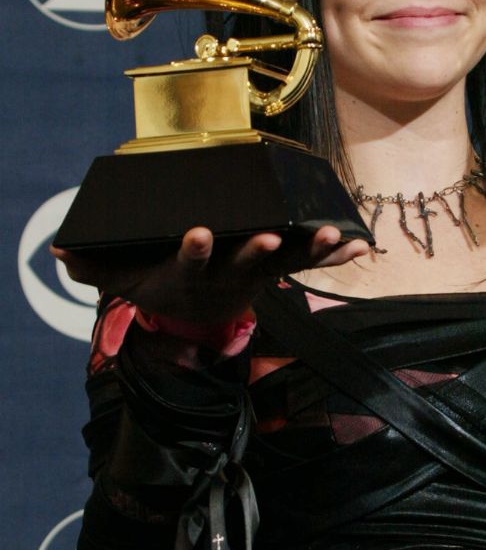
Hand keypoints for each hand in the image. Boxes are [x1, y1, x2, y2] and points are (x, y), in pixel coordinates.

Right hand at [53, 226, 367, 324]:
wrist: (193, 314)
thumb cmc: (156, 284)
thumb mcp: (121, 281)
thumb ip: (92, 267)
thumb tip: (60, 252)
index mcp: (192, 272)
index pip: (192, 261)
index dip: (195, 250)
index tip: (197, 235)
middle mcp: (229, 274)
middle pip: (245, 263)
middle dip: (256, 250)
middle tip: (267, 236)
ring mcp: (259, 272)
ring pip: (286, 261)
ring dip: (310, 250)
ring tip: (332, 236)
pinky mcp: (280, 268)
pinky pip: (311, 263)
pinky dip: (335, 256)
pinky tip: (361, 246)